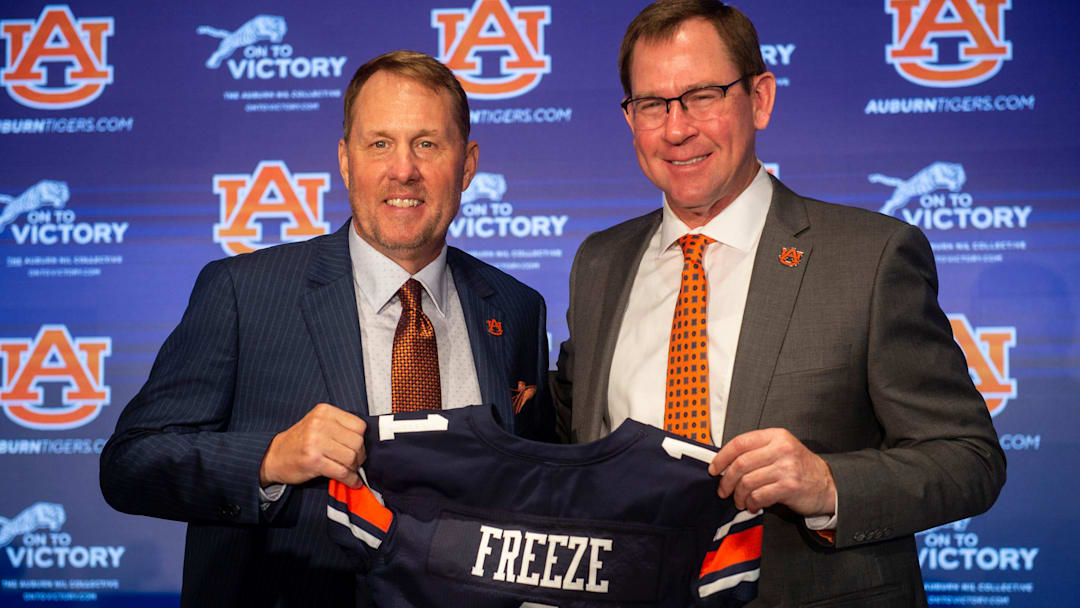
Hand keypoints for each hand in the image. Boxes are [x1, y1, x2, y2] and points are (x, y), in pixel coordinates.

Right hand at [259, 403, 366, 488]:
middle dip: (359, 456)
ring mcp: (315, 442)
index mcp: (324, 411)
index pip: (359, 425)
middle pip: (357, 442)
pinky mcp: (313, 460)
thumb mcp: (318, 423)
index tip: (357, 448)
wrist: (273, 456)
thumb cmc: (300, 441)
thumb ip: (339, 426)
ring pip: (351, 458)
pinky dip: (350, 480)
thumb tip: (366, 441)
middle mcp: (320, 423)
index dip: (361, 440)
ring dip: (354, 469)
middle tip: (355, 463)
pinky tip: (351, 481)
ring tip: (350, 471)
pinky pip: (341, 472)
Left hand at [708, 428, 835, 516]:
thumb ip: (757, 451)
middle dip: (727, 480)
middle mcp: (781, 449)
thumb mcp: (781, 449)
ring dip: (738, 495)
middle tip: (723, 490)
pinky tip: (753, 505)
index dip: (722, 457)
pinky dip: (751, 503)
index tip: (714, 469)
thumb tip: (724, 463)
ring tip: (740, 501)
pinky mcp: (790, 487)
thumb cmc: (799, 468)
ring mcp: (786, 468)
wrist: (828, 484)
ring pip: (747, 482)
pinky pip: (759, 496)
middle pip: (740, 464)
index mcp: (776, 436)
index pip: (740, 442)